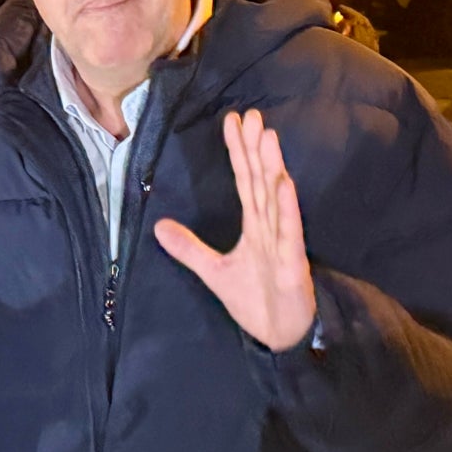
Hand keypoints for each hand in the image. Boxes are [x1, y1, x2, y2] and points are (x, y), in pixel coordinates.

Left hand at [154, 109, 317, 350]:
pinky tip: (283, 182)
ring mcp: (283, 243)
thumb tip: (158, 227)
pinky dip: (286, 207)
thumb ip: (189, 248)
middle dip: (256, 148)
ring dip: (272, 167)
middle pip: (261, 180)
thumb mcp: (213, 271)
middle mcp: (270, 227)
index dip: (239, 152)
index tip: (233, 122)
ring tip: (267, 137)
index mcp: (256, 226)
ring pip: (276, 198)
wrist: (278, 336)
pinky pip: (289, 231)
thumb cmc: (254, 301)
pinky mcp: (292, 262)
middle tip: (252, 115)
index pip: (245, 181)